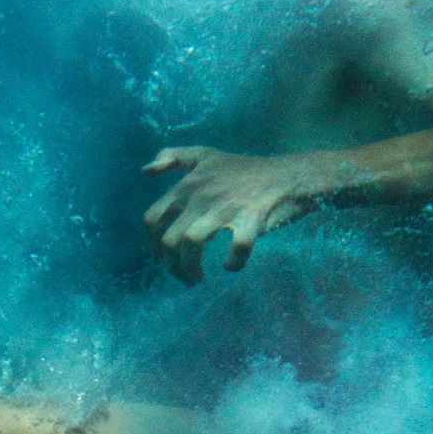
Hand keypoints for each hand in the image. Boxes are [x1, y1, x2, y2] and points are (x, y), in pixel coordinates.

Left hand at [141, 145, 314, 284]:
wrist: (288, 174)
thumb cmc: (245, 169)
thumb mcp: (205, 155)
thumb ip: (174, 157)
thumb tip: (145, 171)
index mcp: (187, 185)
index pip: (152, 219)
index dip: (153, 246)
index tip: (166, 258)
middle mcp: (201, 196)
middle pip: (168, 239)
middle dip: (171, 265)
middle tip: (185, 276)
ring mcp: (225, 207)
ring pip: (191, 243)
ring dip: (190, 268)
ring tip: (198, 278)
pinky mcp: (251, 219)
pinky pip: (237, 248)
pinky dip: (233, 263)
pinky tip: (230, 265)